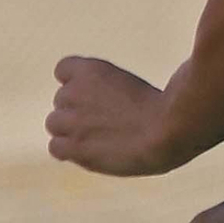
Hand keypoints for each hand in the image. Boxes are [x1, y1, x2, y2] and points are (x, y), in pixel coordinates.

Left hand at [47, 56, 168, 175]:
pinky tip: (93, 152)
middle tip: (109, 121)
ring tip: (102, 138)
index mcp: (91, 70)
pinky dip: (69, 150)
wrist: (168, 130)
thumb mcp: (136, 87)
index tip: (96, 96)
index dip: (77, 85)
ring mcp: (71, 121)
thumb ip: (113, 93)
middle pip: (61, 100)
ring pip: (55, 123)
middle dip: (78, 110)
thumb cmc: (166, 110)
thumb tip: (107, 112)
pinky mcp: (75, 147)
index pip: (63, 70)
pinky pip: (55, 147)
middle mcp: (74, 92)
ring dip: (72, 130)